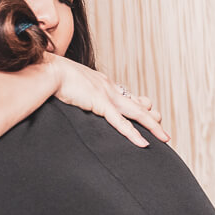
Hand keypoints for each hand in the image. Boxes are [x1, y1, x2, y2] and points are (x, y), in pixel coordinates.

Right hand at [47, 54, 167, 146]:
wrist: (50, 71)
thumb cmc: (53, 75)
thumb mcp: (69, 80)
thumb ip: (76, 87)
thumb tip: (69, 90)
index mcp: (102, 83)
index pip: (126, 95)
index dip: (138, 105)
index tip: (147, 112)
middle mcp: (109, 88)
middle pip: (137, 105)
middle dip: (152, 118)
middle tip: (163, 129)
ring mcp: (108, 96)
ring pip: (137, 114)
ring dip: (152, 126)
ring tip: (164, 138)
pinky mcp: (101, 104)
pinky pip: (121, 123)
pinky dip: (133, 134)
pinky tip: (144, 143)